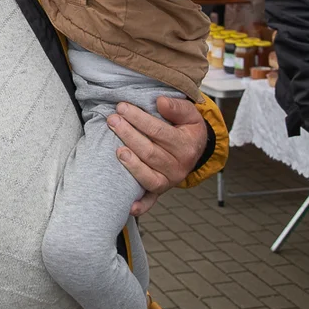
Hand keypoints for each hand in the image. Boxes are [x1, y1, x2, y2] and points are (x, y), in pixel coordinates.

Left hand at [108, 97, 207, 215]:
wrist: (196, 149)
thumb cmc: (188, 129)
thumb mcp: (191, 114)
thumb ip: (177, 107)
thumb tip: (160, 101)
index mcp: (186, 146)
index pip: (158, 132)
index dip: (139, 119)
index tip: (122, 107)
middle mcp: (179, 167)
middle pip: (150, 152)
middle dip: (129, 135)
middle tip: (112, 121)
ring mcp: (169, 181)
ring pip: (147, 175)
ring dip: (131, 163)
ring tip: (116, 150)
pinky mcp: (160, 191)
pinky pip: (150, 201)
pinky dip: (140, 206)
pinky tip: (129, 206)